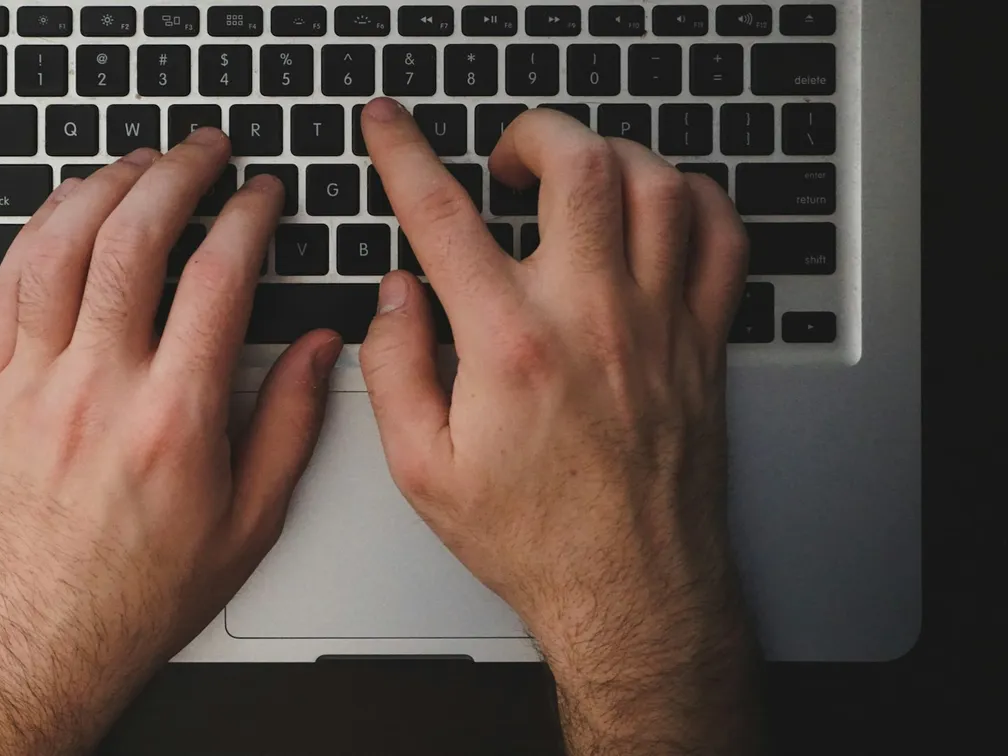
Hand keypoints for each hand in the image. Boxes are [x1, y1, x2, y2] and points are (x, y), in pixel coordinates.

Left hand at [0, 130, 341, 755]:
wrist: (39, 641)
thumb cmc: (139, 593)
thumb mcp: (248, 523)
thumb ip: (289, 424)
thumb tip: (318, 349)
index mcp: (174, 419)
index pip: (219, 278)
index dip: (248, 216)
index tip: (262, 195)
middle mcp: (99, 391)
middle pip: (136, 239)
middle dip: (177, 173)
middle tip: (204, 150)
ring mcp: (34, 386)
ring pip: (61, 249)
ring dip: (103, 187)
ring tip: (137, 162)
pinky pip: (5, 289)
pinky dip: (36, 233)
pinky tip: (63, 212)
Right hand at [359, 99, 759, 753]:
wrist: (630, 591)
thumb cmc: (534, 538)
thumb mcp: (423, 469)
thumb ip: (393, 368)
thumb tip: (394, 297)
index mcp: (510, 346)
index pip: (443, 216)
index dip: (404, 153)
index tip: (389, 126)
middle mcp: (591, 318)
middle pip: (578, 165)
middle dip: (533, 133)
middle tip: (507, 157)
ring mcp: (658, 323)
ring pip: (656, 185)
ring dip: (610, 157)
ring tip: (577, 176)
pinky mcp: (701, 341)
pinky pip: (721, 237)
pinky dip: (693, 199)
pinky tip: (658, 207)